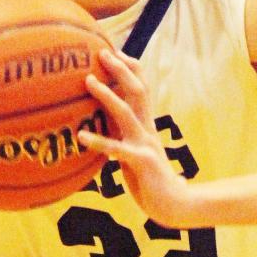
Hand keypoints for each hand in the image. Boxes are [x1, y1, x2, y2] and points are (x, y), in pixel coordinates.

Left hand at [78, 49, 192, 227]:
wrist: (175, 205)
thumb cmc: (151, 182)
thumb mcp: (135, 154)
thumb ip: (122, 137)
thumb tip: (102, 125)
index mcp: (147, 126)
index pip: (142, 88)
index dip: (130, 68)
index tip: (114, 51)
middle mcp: (147, 129)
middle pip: (138, 90)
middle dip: (120, 70)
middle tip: (102, 53)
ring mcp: (145, 144)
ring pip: (127, 112)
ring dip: (107, 95)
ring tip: (88, 81)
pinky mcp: (141, 162)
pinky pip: (116, 149)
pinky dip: (98, 141)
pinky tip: (81, 136)